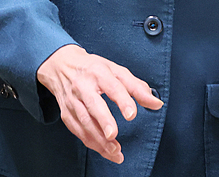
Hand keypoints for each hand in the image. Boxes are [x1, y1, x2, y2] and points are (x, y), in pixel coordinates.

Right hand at [36, 44, 163, 163]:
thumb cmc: (93, 68)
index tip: (131, 114)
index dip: (122, 100)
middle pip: (93, 104)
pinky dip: (91, 143)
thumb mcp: (116, 71)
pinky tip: (104, 150)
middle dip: (103, 120)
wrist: (62, 66)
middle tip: (113, 134)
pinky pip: (78, 131)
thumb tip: (156, 104)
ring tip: (116, 151)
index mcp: (99, 72)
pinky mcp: (66, 113)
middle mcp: (83, 86)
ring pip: (84, 122)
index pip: (112, 86)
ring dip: (99, 139)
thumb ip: (137, 87)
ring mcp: (72, 100)